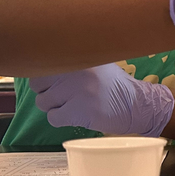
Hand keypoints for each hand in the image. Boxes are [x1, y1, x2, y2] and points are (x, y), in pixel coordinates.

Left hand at [30, 64, 174, 136]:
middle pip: (37, 83)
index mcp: (78, 56)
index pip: (42, 62)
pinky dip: (61, 119)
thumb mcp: (95, 63)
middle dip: (46, 91)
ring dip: (54, 107)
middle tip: (63, 95)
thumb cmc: (113, 85)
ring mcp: (78, 91)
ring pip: (43, 102)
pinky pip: (53, 118)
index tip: (51, 81)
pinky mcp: (80, 111)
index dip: (43, 74)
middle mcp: (76, 71)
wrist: (137, 105)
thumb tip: (37, 61)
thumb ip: (71, 60)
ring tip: (73, 105)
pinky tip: (77, 115)